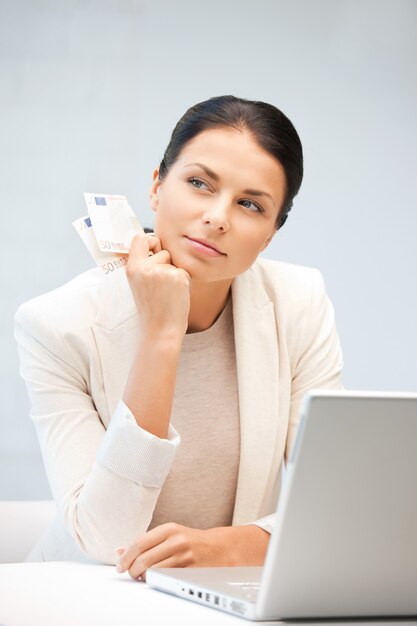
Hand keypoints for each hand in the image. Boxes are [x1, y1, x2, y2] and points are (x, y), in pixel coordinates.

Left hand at [115, 523, 269, 579]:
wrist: (218, 548)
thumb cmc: (189, 541)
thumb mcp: (168, 535)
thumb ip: (145, 542)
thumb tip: (119, 550)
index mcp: (169, 528)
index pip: (139, 543)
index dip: (126, 557)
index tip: (120, 565)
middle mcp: (177, 540)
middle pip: (144, 559)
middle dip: (132, 570)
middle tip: (130, 573)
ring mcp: (185, 556)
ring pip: (154, 571)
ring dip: (143, 578)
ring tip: (141, 577)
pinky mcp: (191, 570)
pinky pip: (166, 579)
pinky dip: (156, 581)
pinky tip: (155, 579)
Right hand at [126, 233, 190, 339]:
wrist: (161, 330)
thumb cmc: (152, 309)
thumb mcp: (139, 284)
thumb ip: (144, 266)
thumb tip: (156, 245)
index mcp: (132, 268)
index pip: (140, 238)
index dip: (150, 241)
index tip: (155, 251)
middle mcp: (145, 268)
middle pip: (162, 250)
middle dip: (166, 262)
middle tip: (162, 284)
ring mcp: (162, 272)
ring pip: (174, 261)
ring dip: (175, 273)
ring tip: (168, 292)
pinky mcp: (177, 276)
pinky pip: (184, 271)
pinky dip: (184, 282)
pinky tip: (176, 296)